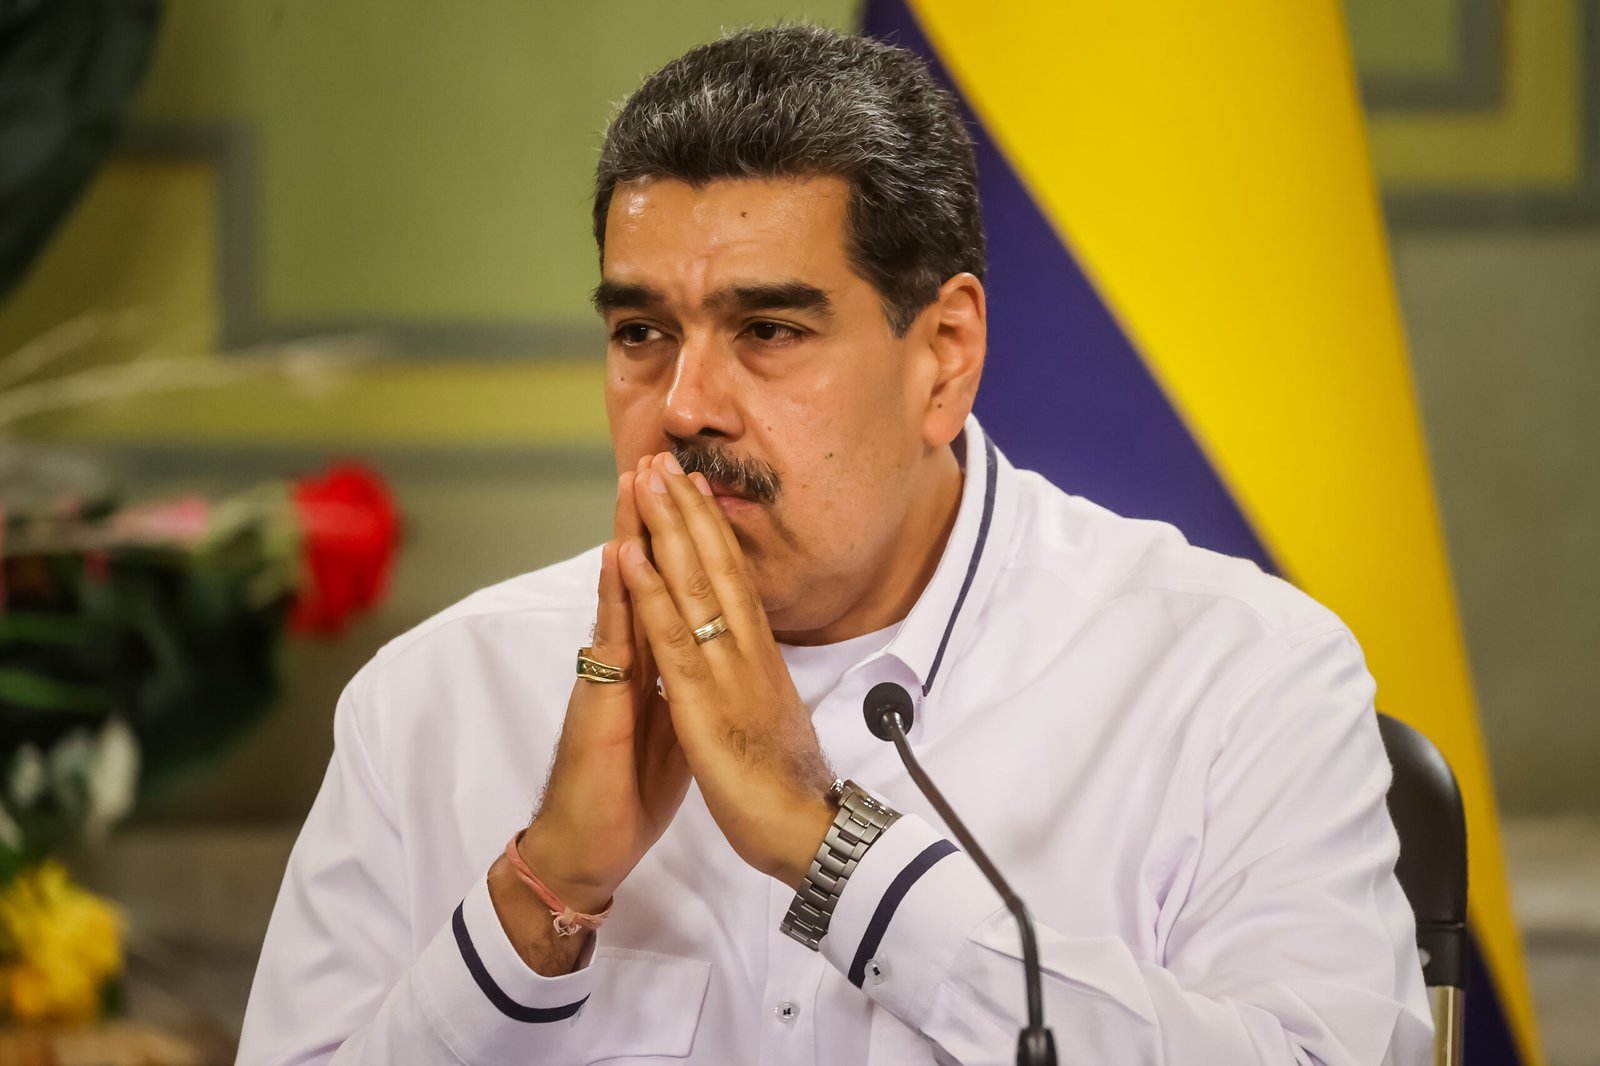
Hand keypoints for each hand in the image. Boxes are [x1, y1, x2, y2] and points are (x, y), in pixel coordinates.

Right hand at [518, 457, 691, 911]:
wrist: (588, 846)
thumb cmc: (627, 789)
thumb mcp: (673, 727)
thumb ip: (683, 684)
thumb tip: (707, 659)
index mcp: (655, 664)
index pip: (673, 590)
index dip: (686, 542)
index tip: (698, 492)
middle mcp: (630, 659)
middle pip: (647, 575)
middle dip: (658, 517)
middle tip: (665, 457)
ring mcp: (609, 674)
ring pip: (625, 591)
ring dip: (631, 533)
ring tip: (636, 480)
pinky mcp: (598, 700)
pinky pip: (610, 639)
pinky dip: (617, 596)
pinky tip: (617, 557)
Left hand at [618, 453, 836, 886]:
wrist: (805, 831)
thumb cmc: (787, 785)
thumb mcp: (773, 717)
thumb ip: (759, 681)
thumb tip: (752, 660)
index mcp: (760, 657)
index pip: (734, 580)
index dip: (712, 532)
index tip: (694, 489)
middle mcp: (748, 651)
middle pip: (717, 566)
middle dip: (689, 510)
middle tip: (667, 459)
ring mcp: (727, 671)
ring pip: (694, 586)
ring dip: (668, 529)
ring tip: (648, 480)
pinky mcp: (704, 702)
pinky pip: (673, 636)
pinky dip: (650, 591)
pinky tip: (632, 554)